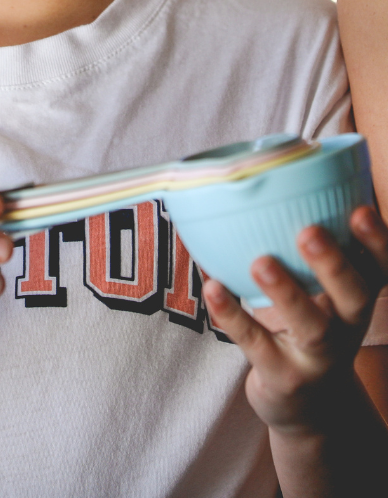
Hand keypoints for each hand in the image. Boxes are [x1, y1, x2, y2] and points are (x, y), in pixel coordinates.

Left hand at [202, 205, 387, 434]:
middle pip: (354, 297)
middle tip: (309, 231)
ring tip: (261, 262)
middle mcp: (347, 327)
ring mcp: (317, 358)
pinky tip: (213, 288)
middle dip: (334, 264)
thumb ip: (310, 249)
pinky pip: (256, 345)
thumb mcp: (324, 292)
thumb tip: (275, 178)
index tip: (360, 210)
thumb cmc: (312, 325)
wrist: (309, 406)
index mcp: (357, 298)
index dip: (376, 242)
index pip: (380, 269)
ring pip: (311, 326)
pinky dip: (233, 316)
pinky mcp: (283, 376)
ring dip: (287, 292)